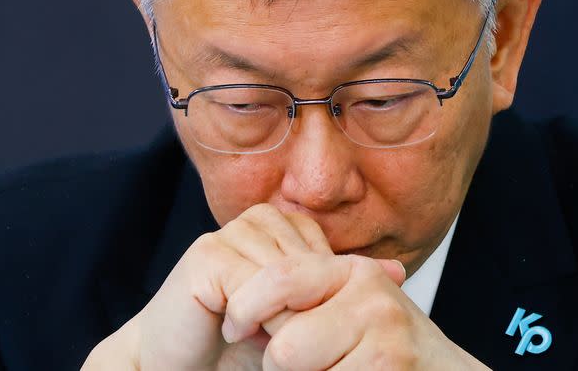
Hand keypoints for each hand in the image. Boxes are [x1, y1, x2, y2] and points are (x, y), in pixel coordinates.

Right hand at [80, 204, 402, 369]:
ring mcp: (230, 233)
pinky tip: (231, 333)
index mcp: (279, 225)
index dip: (318, 301)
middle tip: (273, 340)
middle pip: (307, 269)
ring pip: (285, 279)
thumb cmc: (238, 343)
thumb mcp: (301, 315)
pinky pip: (255, 287)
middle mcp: (256, 222)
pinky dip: (252, 320)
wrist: (180, 362)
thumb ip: (339, 290)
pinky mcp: (207, 253)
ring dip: (277, 320)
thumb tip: (397, 270)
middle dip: (300, 314)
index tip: (306, 329)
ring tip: (254, 337)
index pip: (324, 257)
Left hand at [223, 253, 490, 369]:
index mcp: (353, 272)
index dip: (245, 306)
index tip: (234, 327)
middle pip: (285, 345)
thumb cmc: (384, 346)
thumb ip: (306, 292)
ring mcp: (386, 339)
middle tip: (290, 367)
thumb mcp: (347, 305)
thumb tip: (233, 291)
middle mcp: (372, 298)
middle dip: (276, 365)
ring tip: (328, 370)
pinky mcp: (387, 368)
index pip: (278, 278)